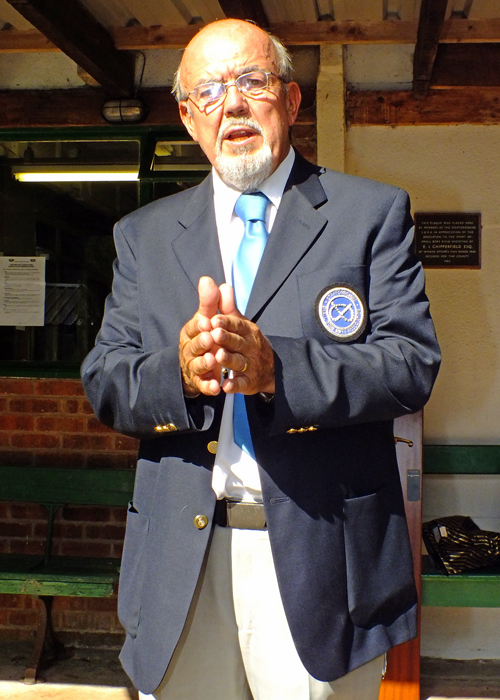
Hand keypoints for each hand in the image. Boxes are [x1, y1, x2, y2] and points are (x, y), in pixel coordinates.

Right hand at [179, 277, 221, 395]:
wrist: (200, 365)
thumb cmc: (205, 337)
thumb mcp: (208, 319)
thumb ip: (211, 302)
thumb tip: (208, 280)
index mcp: (191, 332)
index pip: (193, 327)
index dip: (199, 324)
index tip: (207, 320)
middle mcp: (190, 349)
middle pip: (194, 346)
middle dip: (201, 342)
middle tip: (210, 338)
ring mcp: (194, 366)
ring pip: (197, 365)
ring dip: (204, 363)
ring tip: (213, 360)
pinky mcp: (200, 382)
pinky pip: (203, 385)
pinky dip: (209, 386)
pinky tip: (217, 387)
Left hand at [211, 284, 274, 394]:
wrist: (270, 369)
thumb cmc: (248, 342)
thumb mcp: (240, 324)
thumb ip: (228, 307)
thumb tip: (223, 285)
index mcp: (248, 331)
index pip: (237, 325)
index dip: (226, 322)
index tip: (214, 319)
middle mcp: (250, 347)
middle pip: (237, 342)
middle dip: (226, 338)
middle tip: (214, 334)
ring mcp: (250, 365)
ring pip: (238, 362)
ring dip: (229, 359)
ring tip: (218, 356)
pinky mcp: (248, 383)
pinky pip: (241, 384)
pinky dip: (234, 385)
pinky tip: (225, 386)